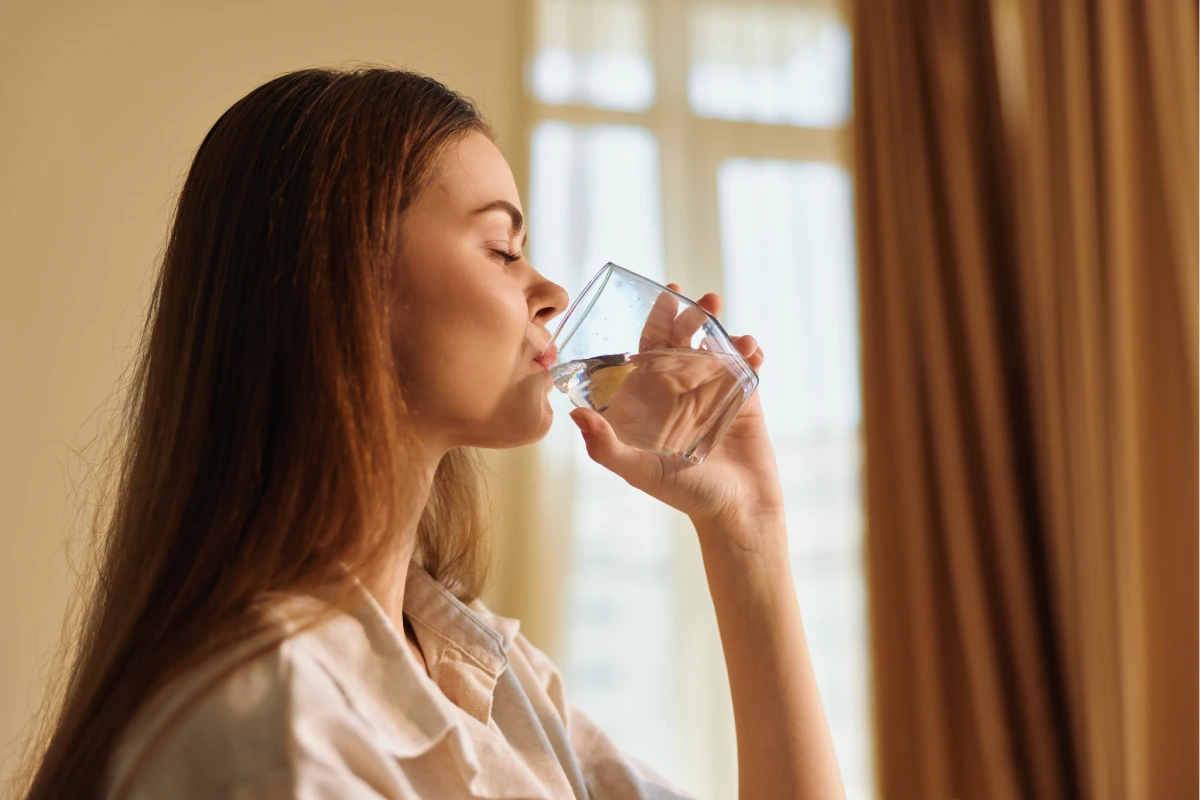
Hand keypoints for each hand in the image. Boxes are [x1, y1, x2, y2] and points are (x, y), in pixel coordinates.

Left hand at [568, 284, 785, 545]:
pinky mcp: (745, 399)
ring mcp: (715, 392)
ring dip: (721, 325)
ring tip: (723, 313)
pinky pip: (747, 365)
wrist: (737, 513)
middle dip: (691, 315)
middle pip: (684, 340)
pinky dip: (749, 351)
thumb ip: (605, 447)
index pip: (649, 350)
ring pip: (716, 346)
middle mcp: (681, 391)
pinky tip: (751, 348)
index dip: (655, 321)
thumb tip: (573, 414)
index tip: (664, 296)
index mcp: (653, 400)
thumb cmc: (685, 496)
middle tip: (703, 300)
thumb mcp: (639, 471)